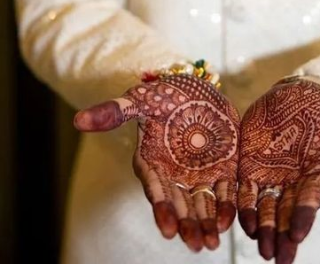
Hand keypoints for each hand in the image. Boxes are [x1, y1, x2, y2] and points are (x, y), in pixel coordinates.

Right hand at [74, 74, 239, 251]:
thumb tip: (78, 120)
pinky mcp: (221, 167)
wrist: (197, 89)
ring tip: (211, 243)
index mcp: (151, 162)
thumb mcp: (140, 99)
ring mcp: (197, 173)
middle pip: (180, 204)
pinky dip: (226, 206)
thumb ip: (114, 111)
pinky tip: (228, 221)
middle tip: (196, 244)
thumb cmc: (164, 95)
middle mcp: (173, 174)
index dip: (162, 209)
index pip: (156, 189)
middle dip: (187, 225)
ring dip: (206, 223)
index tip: (168, 230)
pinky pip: (223, 191)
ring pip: (201, 204)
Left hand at [237, 76, 319, 263]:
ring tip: (263, 250)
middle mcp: (297, 180)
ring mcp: (273, 176)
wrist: (293, 95)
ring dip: (264, 230)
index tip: (298, 232)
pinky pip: (246, 192)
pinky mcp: (251, 167)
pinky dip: (244, 208)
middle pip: (288, 212)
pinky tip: (242, 223)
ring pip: (267, 208)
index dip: (304, 214)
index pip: (312, 197)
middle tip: (279, 259)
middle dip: (284, 236)